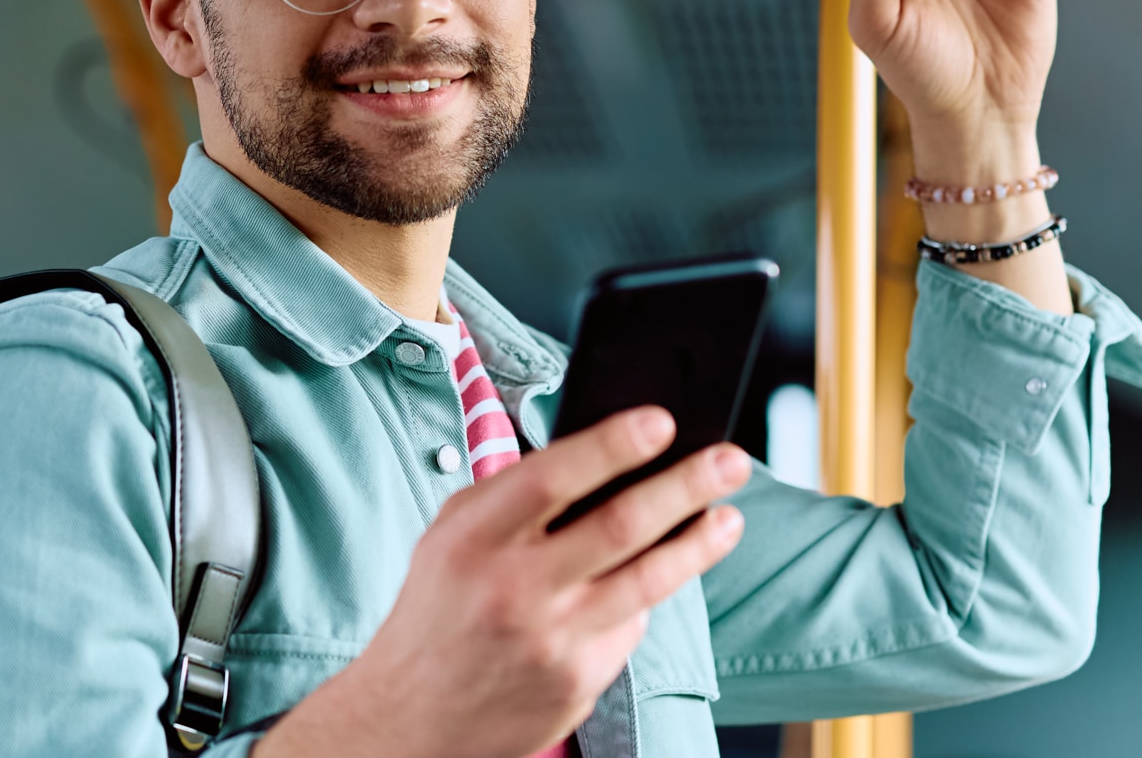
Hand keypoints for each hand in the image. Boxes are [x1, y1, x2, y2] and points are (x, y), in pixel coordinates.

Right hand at [255, 408, 751, 757]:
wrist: (410, 719)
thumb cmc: (438, 611)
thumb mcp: (449, 538)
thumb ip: (512, 497)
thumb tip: (603, 456)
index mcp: (472, 539)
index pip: (552, 477)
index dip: (614, 445)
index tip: (663, 422)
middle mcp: (512, 589)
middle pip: (620, 525)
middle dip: (686, 485)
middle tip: (731, 460)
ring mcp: (550, 641)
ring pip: (648, 581)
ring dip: (699, 543)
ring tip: (730, 517)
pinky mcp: (578, 682)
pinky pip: (629, 628)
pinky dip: (643, 601)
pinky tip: (649, 583)